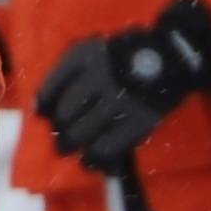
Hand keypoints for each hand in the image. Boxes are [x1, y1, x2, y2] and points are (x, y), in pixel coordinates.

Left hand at [31, 0, 210, 173]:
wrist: (172, 56)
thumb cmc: (124, 55)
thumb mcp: (93, 50)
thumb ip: (64, 74)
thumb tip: (38, 107)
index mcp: (85, 57)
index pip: (53, 86)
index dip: (46, 103)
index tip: (44, 113)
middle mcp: (100, 78)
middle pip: (65, 114)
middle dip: (60, 130)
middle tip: (61, 139)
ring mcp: (120, 100)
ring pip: (83, 132)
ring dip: (72, 145)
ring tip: (71, 150)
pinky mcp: (139, 120)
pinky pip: (109, 146)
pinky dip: (95, 157)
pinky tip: (91, 160)